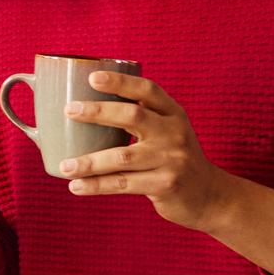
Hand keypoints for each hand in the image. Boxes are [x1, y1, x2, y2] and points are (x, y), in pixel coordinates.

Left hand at [59, 71, 255, 236]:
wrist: (210, 196)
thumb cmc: (173, 159)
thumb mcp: (167, 132)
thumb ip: (139, 119)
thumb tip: (83, 108)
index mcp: (173, 113)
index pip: (147, 90)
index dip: (120, 82)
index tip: (92, 78)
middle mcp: (175, 132)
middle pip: (134, 116)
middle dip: (98, 112)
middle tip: (69, 110)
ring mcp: (172, 159)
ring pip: (122, 157)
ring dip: (89, 162)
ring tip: (64, 166)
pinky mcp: (166, 184)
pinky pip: (124, 184)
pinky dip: (97, 185)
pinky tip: (76, 186)